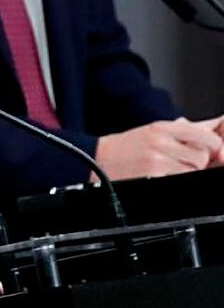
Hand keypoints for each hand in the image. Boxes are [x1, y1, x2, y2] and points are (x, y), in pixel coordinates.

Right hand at [95, 118, 222, 178]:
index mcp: (163, 127)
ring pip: (192, 170)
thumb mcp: (154, 132)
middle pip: (202, 156)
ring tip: (169, 170)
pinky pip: (179, 180)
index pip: (206, 136)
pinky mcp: (152, 175)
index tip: (208, 152)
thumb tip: (214, 128)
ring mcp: (156, 159)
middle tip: (182, 163)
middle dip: (197, 163)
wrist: (96, 160)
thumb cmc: (126, 148)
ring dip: (186, 173)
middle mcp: (160, 141)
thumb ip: (184, 130)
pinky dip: (174, 179)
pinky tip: (162, 176)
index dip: (212, 147)